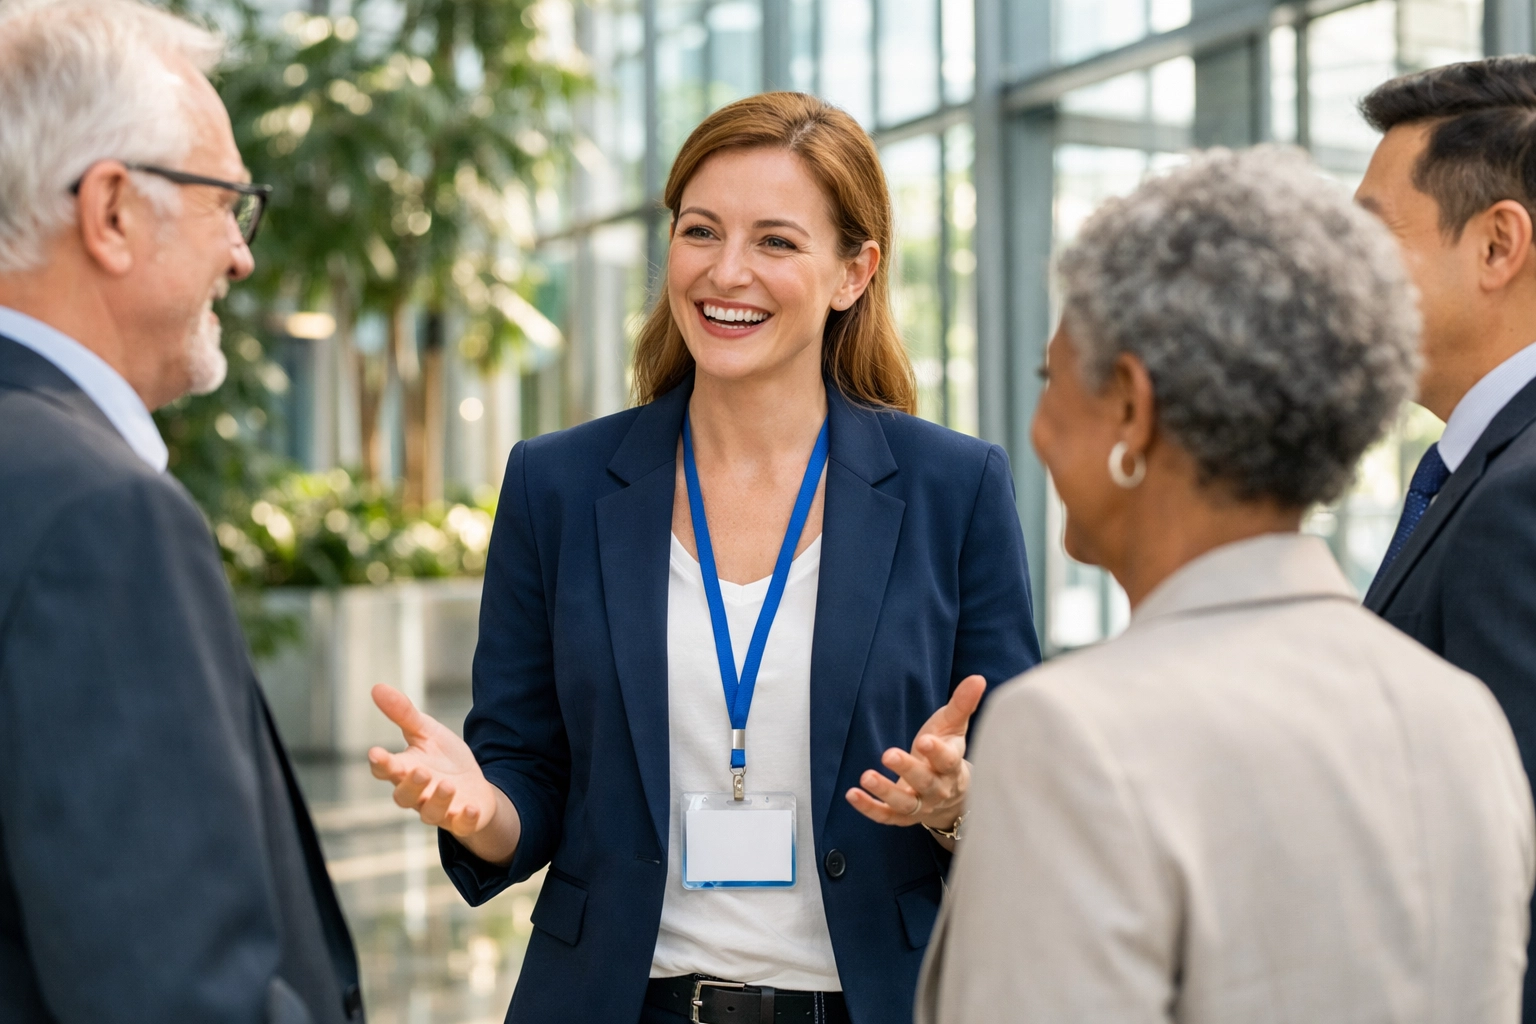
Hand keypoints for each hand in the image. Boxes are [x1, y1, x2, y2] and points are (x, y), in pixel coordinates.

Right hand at [367, 684, 500, 838]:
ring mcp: (440, 810)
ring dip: (438, 801)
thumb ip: (403, 714)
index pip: (386, 770)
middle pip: (404, 797)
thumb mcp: (427, 732)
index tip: (375, 753)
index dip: (380, 763)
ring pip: (430, 814)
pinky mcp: (462, 820)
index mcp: (406, 771)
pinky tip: (470, 809)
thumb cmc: (445, 760)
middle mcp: (418, 794)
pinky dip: (465, 819)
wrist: (475, 788)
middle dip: (410, 785)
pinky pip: (460, 826)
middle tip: (420, 770)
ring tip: (448, 785)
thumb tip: (377, 687)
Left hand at [845, 675, 984, 832]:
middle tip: (888, 754)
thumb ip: (962, 704)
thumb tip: (978, 678)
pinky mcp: (903, 816)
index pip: (948, 761)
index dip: (938, 752)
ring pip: (905, 804)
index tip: (926, 740)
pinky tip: (852, 794)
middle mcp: (939, 789)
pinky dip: (869, 808)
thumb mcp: (954, 727)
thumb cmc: (948, 752)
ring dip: (885, 791)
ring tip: (866, 776)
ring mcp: (921, 806)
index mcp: (953, 767)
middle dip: (907, 769)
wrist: (950, 795)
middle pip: (925, 783)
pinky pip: (886, 816)